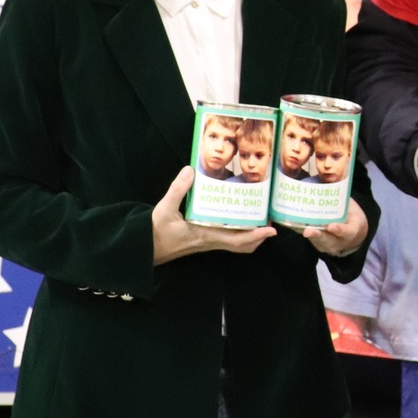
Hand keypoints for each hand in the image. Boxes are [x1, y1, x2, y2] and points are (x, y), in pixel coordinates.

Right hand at [151, 167, 276, 264]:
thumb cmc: (155, 231)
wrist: (145, 247)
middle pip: (242, 245)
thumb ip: (177, 189)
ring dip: (251, 236)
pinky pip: (227, 241)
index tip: (270, 230)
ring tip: (261, 220)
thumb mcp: (164, 208)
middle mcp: (211, 241)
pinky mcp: (204, 240)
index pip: (235, 240)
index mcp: (205, 235)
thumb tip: (190, 170)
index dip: (255, 236)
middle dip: (259, 236)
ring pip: (236, 244)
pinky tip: (239, 220)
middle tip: (272, 222)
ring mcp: (208, 242)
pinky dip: (239, 234)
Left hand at [299, 198, 369, 256]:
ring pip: (319, 243)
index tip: (331, 226)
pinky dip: (302, 234)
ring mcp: (330, 245)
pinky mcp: (320, 245)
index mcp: (354, 229)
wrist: (353, 231)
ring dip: (307, 235)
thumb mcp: (351, 206)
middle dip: (318, 236)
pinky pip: (312, 241)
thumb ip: (340, 197)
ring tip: (297, 228)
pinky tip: (292, 226)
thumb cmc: (351, 214)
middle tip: (308, 231)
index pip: (348, 231)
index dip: (340, 230)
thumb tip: (326, 178)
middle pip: (329, 241)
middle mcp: (342, 241)